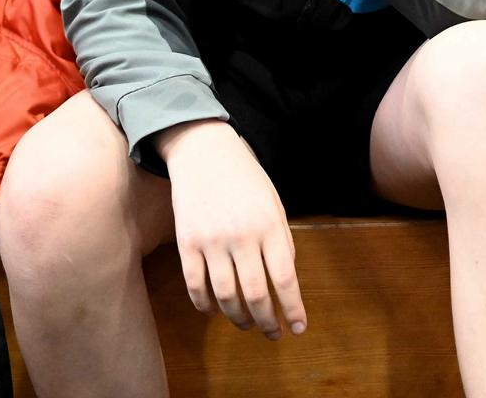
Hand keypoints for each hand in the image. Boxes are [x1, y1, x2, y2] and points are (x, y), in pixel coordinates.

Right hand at [155, 120, 305, 339]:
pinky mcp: (187, 243)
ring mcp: (212, 241)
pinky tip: (214, 311)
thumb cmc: (246, 179)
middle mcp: (242, 236)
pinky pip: (195, 285)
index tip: (298, 328)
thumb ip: (281, 240)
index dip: (292, 309)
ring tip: (246, 324)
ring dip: (237, 318)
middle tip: (272, 334)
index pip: (285, 278)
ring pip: (225, 295)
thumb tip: (285, 279)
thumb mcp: (274, 203)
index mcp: (270, 225)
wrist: (205, 152)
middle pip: (255, 294)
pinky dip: (204, 305)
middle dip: (267, 321)